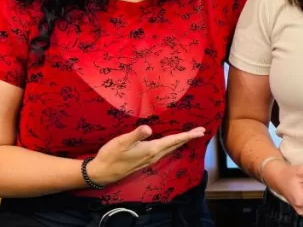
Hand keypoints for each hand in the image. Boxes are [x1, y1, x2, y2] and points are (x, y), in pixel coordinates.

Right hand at [85, 125, 205, 186]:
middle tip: (200, 131)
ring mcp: (149, 160)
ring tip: (189, 136)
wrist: (101, 173)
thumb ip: (136, 135)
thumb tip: (148, 128)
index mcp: (151, 149)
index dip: (187, 135)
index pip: (174, 140)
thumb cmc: (111, 156)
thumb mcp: (122, 142)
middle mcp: (154, 156)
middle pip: (175, 145)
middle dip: (188, 138)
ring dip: (180, 142)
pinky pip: (163, 152)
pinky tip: (170, 144)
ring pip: (170, 149)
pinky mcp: (144, 161)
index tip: (201, 131)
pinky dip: (171, 146)